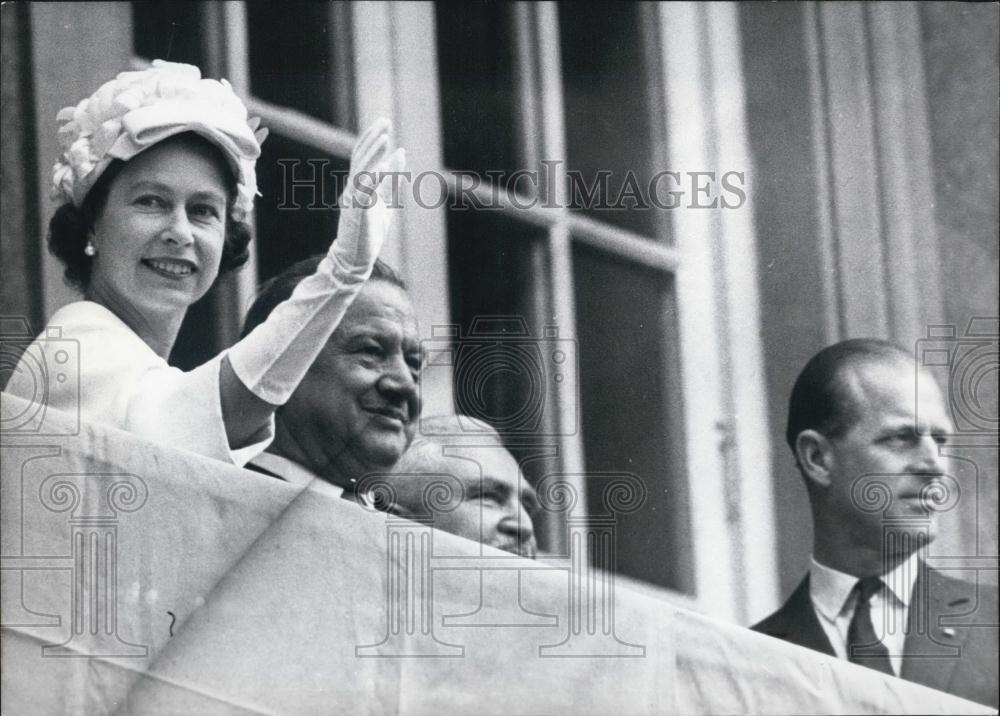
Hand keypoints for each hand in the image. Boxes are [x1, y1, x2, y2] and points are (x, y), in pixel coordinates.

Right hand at [330, 118, 406, 272]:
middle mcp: (353, 188)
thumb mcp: (386, 201)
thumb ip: (392, 178)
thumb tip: (401, 152)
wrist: (356, 258)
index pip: (363, 155)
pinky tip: (385, 166)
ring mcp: (353, 198)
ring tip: (384, 138)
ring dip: (373, 153)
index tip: (384, 123)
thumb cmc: (370, 232)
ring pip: (361, 169)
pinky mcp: (358, 210)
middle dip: (373, 138)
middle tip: (385, 121)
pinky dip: (375, 177)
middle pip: (360, 157)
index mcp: (359, 185)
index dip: (372, 138)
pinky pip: (365, 190)